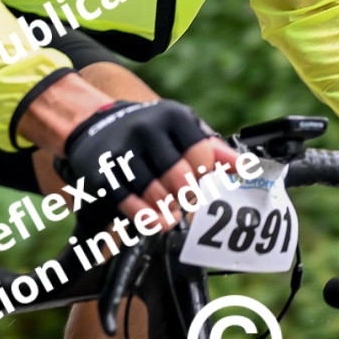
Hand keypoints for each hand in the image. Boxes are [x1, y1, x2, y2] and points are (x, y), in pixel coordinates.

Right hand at [58, 98, 239, 232]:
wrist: (93, 125)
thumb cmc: (148, 132)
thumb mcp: (180, 130)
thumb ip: (213, 148)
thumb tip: (246, 167)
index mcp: (171, 117)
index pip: (202, 156)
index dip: (206, 176)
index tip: (202, 182)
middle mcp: (146, 129)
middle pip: (181, 178)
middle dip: (188, 196)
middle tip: (188, 202)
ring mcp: (123, 151)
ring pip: (157, 194)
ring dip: (169, 210)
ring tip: (172, 213)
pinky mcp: (102, 174)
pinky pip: (130, 204)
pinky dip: (147, 218)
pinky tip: (158, 221)